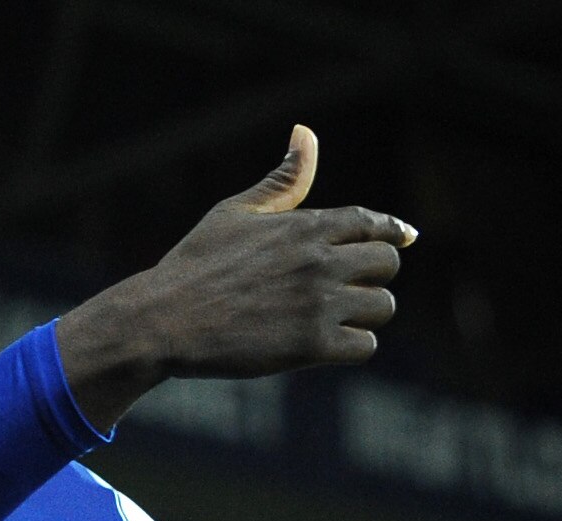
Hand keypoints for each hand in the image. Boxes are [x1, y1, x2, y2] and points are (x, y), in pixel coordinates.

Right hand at [57, 125, 411, 429]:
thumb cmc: (194, 265)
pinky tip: (323, 345)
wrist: (161, 321)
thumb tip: (306, 132)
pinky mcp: (311, 345)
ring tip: (331, 319)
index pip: (373, 223)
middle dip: (371, 277)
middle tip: (344, 290)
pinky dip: (350, 346)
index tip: (400, 241)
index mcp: (306, 225)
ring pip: (383, 306)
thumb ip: (282, 181)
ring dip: (364, 314)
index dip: (389, 233)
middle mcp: (320, 261)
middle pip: (388, 264)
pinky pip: (365, 345)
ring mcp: (318, 303)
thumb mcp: (235, 214)